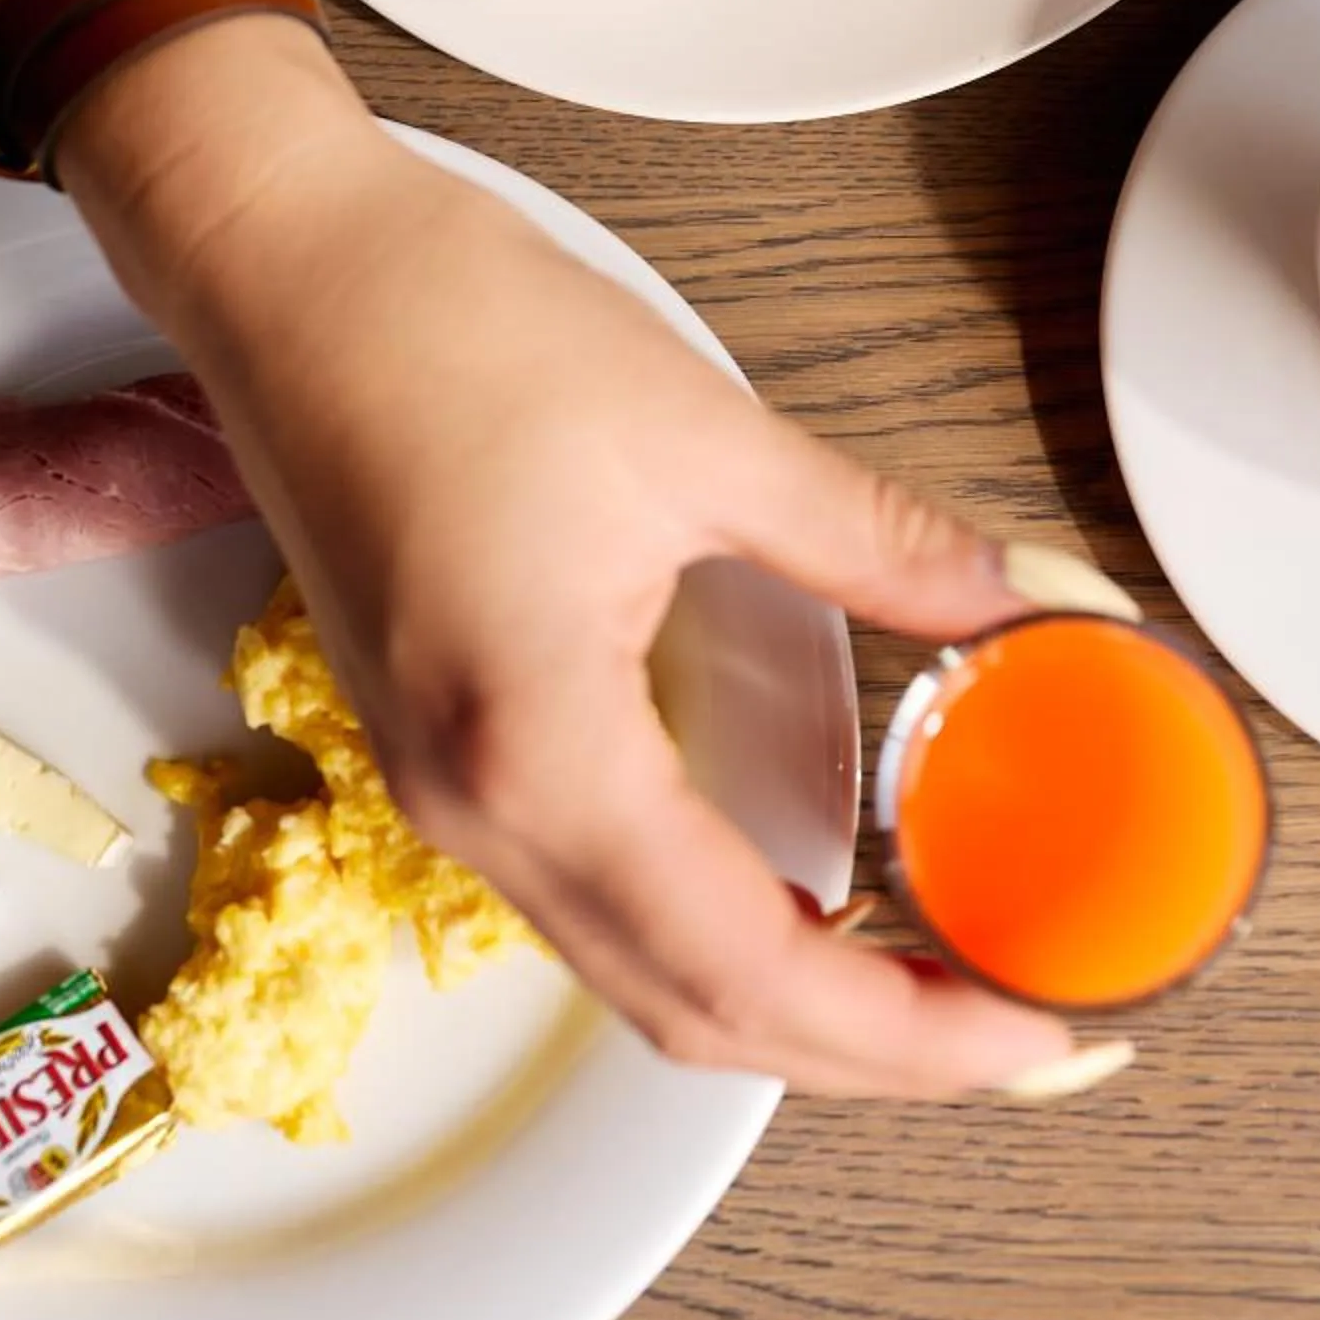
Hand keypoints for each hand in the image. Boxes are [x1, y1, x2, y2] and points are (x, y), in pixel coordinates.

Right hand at [66, 18, 1086, 1096]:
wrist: (288, 267)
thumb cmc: (448, 327)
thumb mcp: (701, 432)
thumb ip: (876, 540)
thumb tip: (1030, 597)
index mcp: (538, 746)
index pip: (748, 968)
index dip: (906, 1031)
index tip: (1032, 1034)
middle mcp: (473, 806)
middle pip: (690, 1014)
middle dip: (867, 1051)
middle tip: (1015, 1024)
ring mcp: (441, 788)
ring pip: (634, 973)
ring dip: (787, 1002)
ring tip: (932, 968)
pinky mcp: (439, 747)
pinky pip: (591, 902)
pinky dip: (710, 932)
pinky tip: (799, 884)